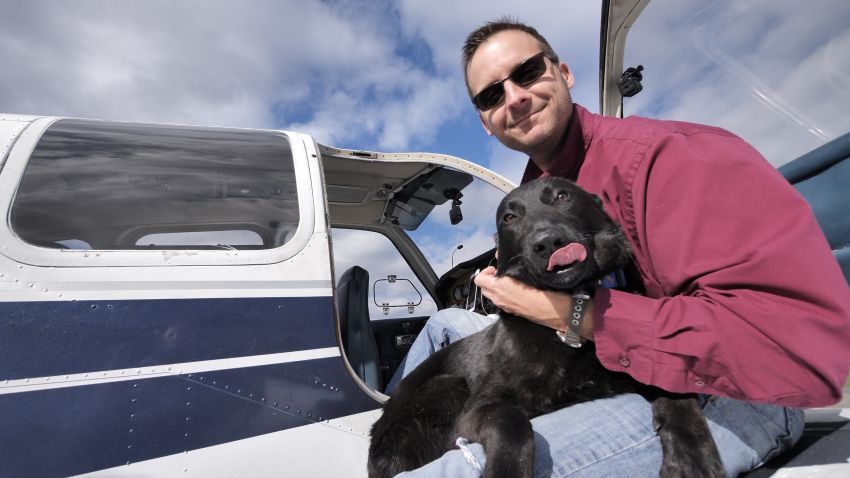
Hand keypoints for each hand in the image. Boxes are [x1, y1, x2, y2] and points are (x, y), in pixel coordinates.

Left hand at [473, 267, 594, 339]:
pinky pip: (502, 301)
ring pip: (492, 296)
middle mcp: (499, 299)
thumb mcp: (527, 272)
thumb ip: (512, 264)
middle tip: (502, 273)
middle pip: (484, 288)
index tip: (497, 268)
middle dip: (490, 279)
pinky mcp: (513, 312)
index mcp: (499, 288)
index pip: (479, 279)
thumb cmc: (542, 291)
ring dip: (497, 288)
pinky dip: (504, 295)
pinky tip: (518, 290)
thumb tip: (500, 255)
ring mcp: (505, 307)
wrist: (556, 311)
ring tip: (510, 280)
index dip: (485, 271)